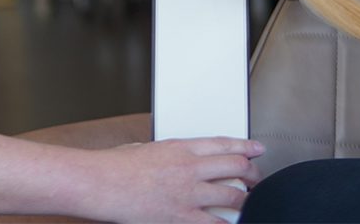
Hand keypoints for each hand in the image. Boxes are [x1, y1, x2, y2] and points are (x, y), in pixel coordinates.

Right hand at [88, 137, 264, 223]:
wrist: (102, 182)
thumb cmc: (118, 166)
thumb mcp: (149, 148)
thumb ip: (169, 154)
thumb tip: (180, 161)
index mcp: (182, 147)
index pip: (224, 144)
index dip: (246, 146)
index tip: (257, 149)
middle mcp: (190, 168)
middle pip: (235, 166)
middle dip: (252, 173)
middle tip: (256, 178)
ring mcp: (188, 193)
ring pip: (232, 195)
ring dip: (245, 199)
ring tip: (248, 202)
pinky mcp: (181, 216)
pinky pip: (214, 223)